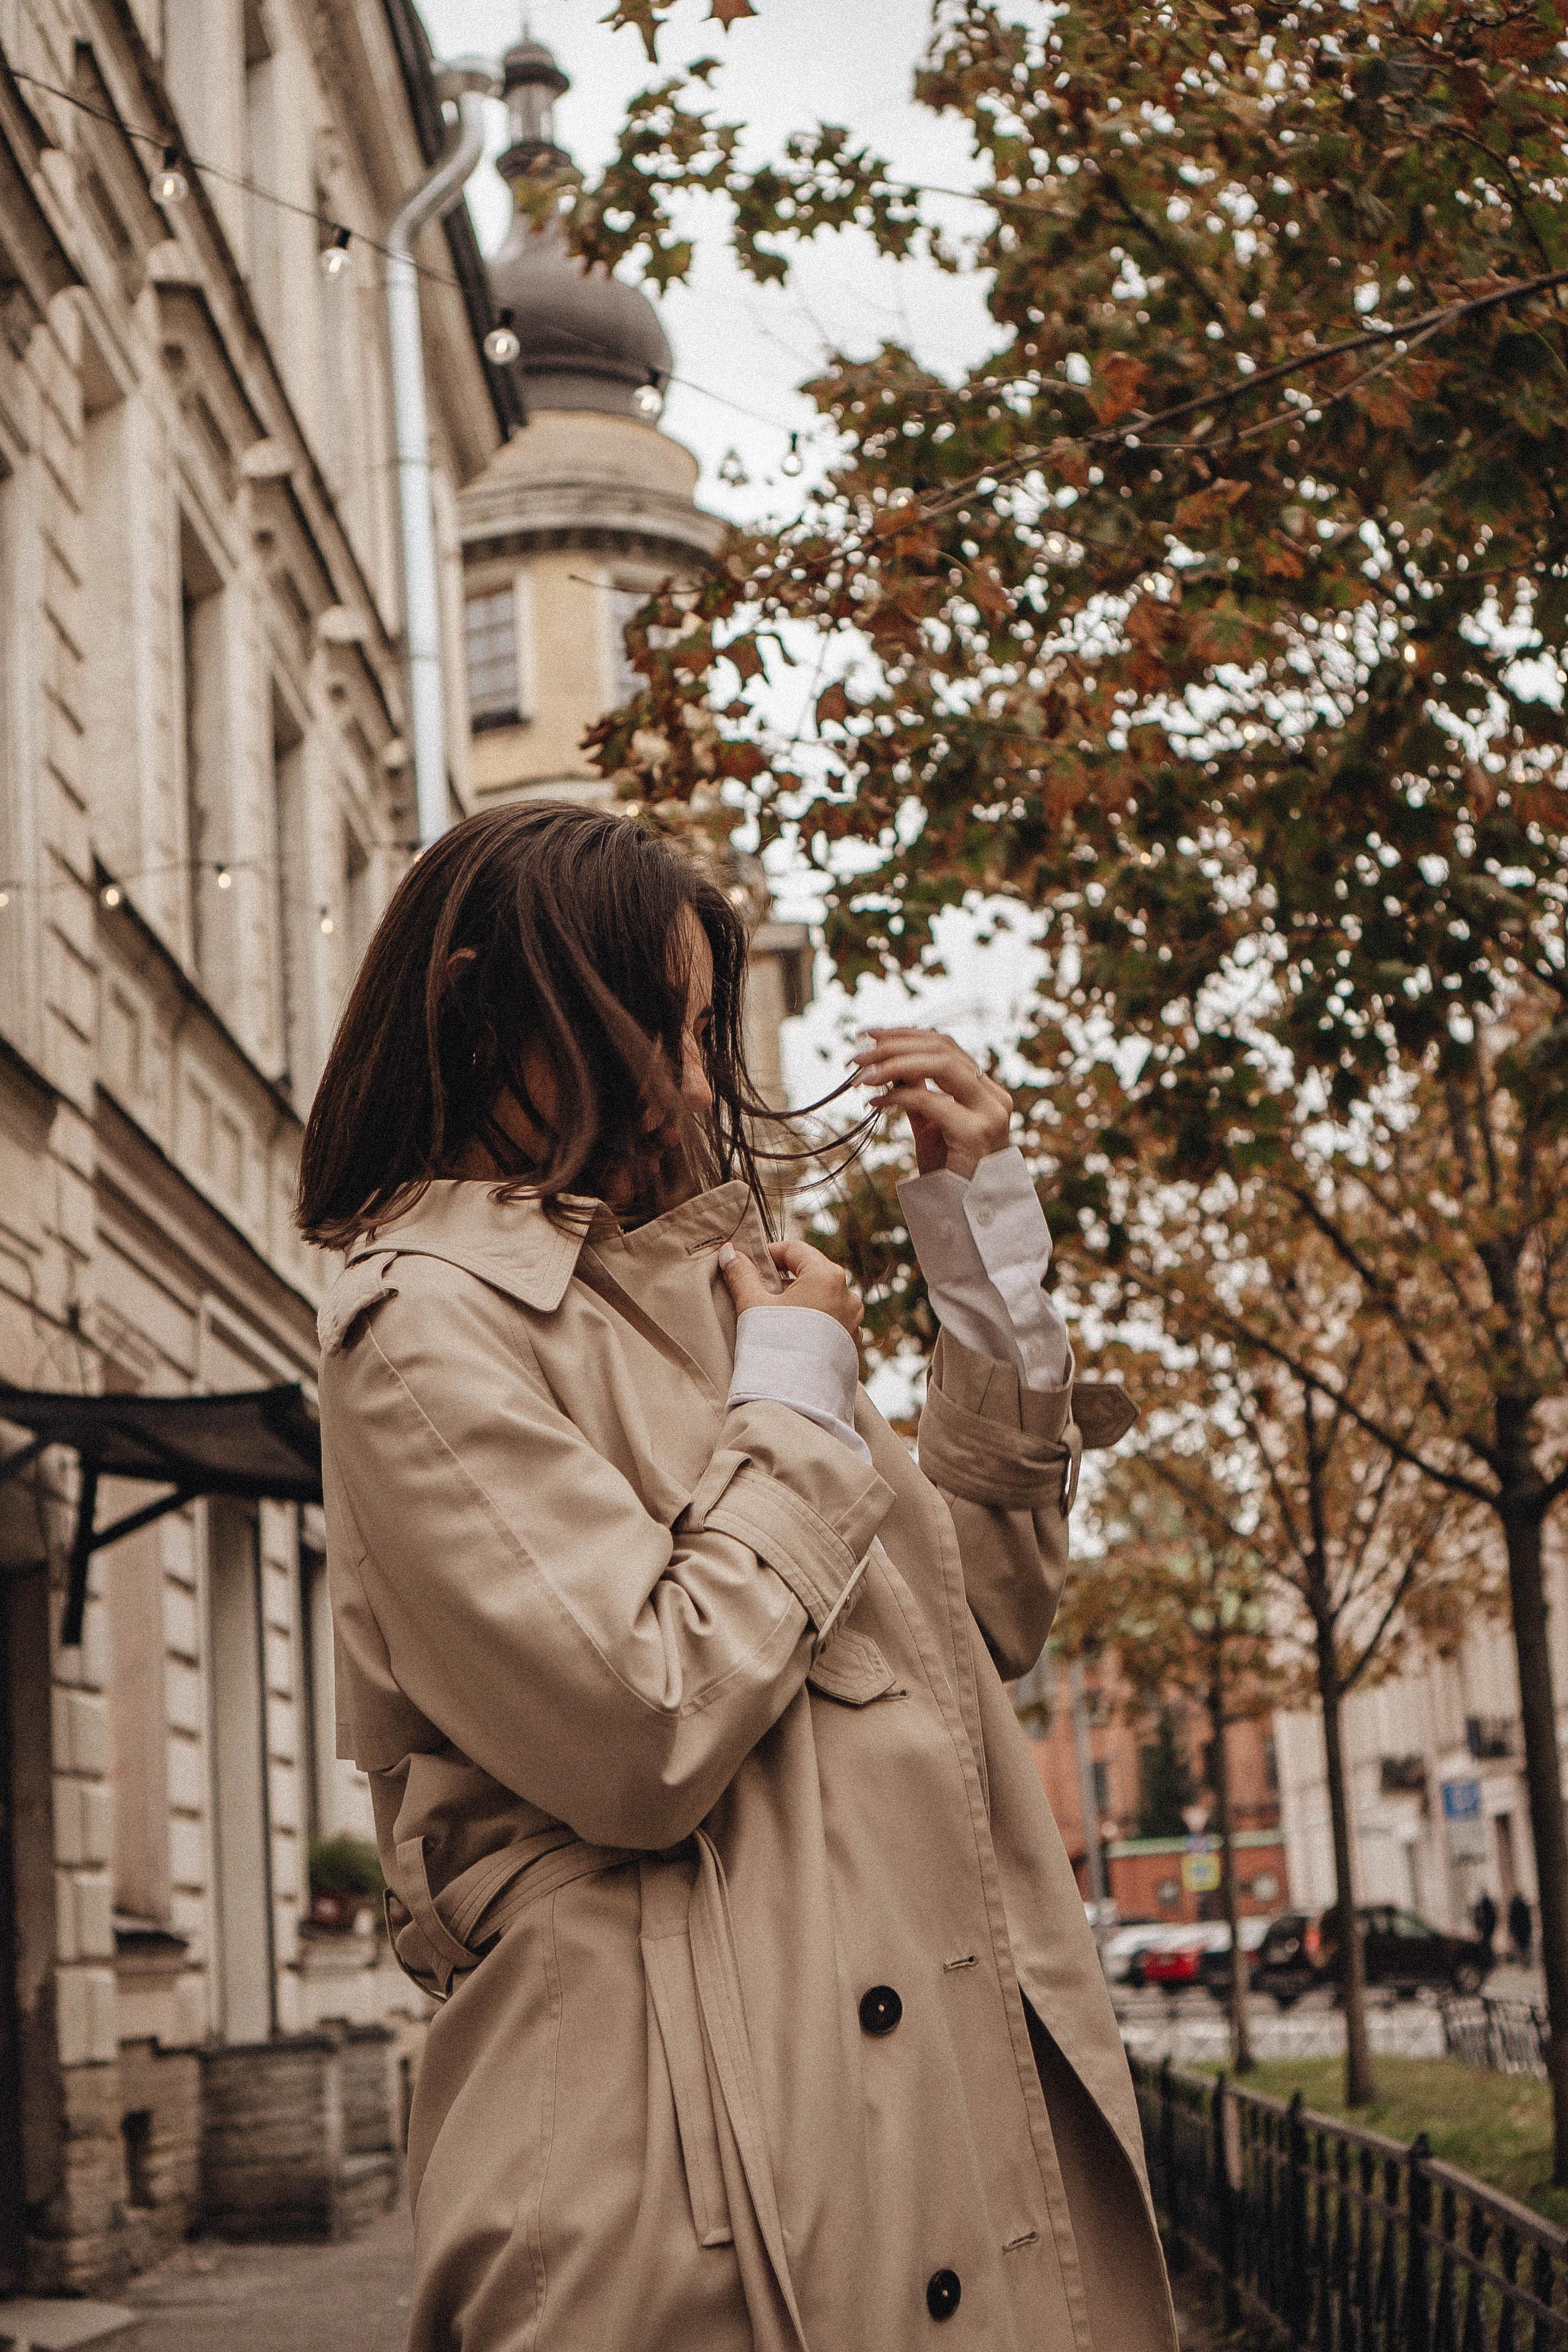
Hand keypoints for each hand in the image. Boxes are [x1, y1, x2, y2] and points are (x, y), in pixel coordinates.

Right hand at [719, 1237, 863, 1338]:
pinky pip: (831, 1321)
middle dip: (785, 1278)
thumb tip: (728, 1252)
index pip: (795, 1250)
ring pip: (823, 1297)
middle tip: (760, 1290)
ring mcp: (853, 1320)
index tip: (750, 1264)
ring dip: (800, 1300)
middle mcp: (847, 1295)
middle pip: (811, 1272)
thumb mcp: (753, 1306)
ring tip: (776, 1315)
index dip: (769, 1253)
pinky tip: (793, 1335)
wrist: (795, 1398)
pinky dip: (813, 1320)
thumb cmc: (774, 1346)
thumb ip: (742, 1275)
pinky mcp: (851, 1343)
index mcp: (826, 1276)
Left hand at [850, 1028, 1012, 1177]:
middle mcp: (994, 1097)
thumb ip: (918, 1091)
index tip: (870, 1034)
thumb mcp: (931, 1124)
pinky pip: (929, 1100)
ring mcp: (989, 1114)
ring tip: (862, 1075)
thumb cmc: (949, 1173)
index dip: (906, 1034)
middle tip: (858, 1055)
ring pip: (940, 1064)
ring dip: (893, 1063)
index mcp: (986, 1091)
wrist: (966, 1216)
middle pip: (942, 1048)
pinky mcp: (974, 1134)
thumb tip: (888, 1061)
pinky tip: (874, 1102)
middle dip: (894, 1045)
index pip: (946, 1046)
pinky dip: (897, 1095)